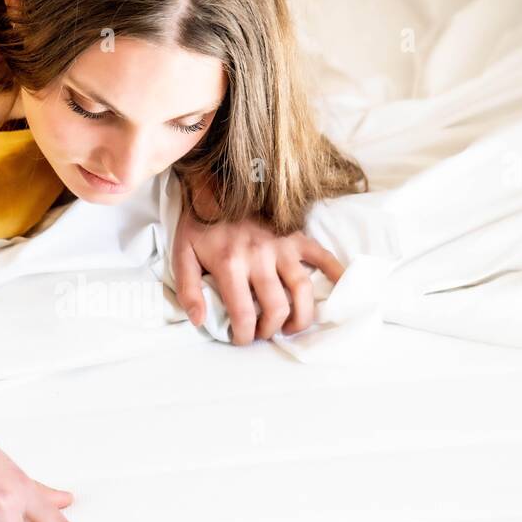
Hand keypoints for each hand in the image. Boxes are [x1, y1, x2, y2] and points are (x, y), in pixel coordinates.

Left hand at [173, 207, 344, 345]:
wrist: (217, 183)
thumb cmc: (200, 222)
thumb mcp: (182, 253)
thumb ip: (188, 289)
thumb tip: (200, 321)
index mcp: (230, 264)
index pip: (244, 313)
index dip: (244, 334)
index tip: (242, 338)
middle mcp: (260, 257)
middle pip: (276, 307)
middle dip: (271, 330)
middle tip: (264, 333)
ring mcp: (281, 246)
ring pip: (302, 289)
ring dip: (301, 316)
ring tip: (292, 326)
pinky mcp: (295, 236)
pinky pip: (321, 255)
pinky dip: (335, 272)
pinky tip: (340, 288)